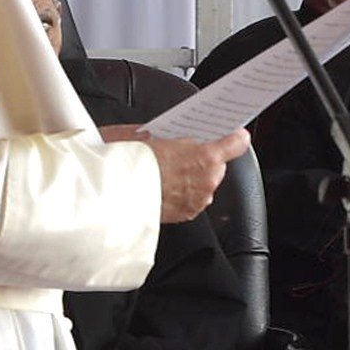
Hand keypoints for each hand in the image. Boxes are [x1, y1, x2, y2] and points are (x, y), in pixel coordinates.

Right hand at [128, 128, 247, 222]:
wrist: (112, 195)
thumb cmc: (127, 163)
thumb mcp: (146, 134)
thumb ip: (171, 134)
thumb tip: (172, 133)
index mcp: (205, 157)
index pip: (237, 143)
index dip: (234, 137)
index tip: (233, 134)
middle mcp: (208, 181)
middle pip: (218, 165)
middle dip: (203, 159)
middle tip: (179, 153)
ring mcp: (199, 201)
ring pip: (205, 184)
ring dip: (193, 178)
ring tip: (167, 171)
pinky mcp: (187, 215)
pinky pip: (193, 199)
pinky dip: (184, 193)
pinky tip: (164, 186)